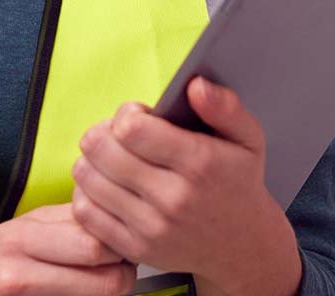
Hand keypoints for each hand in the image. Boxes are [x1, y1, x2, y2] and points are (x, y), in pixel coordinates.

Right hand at [0, 205, 132, 295]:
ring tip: (105, 285)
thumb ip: (66, 223)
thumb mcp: (22, 230)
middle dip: (124, 268)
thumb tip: (112, 217)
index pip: (99, 230)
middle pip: (104, 260)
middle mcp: (22, 254)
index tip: (123, 243)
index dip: (122, 238)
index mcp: (29, 228)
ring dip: (111, 289)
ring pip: (99, 289)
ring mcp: (18, 283)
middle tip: (123, 270)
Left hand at [71, 79, 301, 295]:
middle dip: (104, 132)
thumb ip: (225, 106)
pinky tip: (106, 185)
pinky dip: (87, 192)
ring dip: (93, 160)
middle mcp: (173, 198)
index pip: (132, 129)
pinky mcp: (134, 248)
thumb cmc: (239, 184)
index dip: (126, 114)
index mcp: (200, 164)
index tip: (137, 116)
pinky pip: (86, 213)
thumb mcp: (248, 138)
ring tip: (112, 158)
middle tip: (120, 135)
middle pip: (102, 150)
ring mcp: (151, 227)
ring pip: (88, 178)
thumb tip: (195, 85)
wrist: (241, 245)